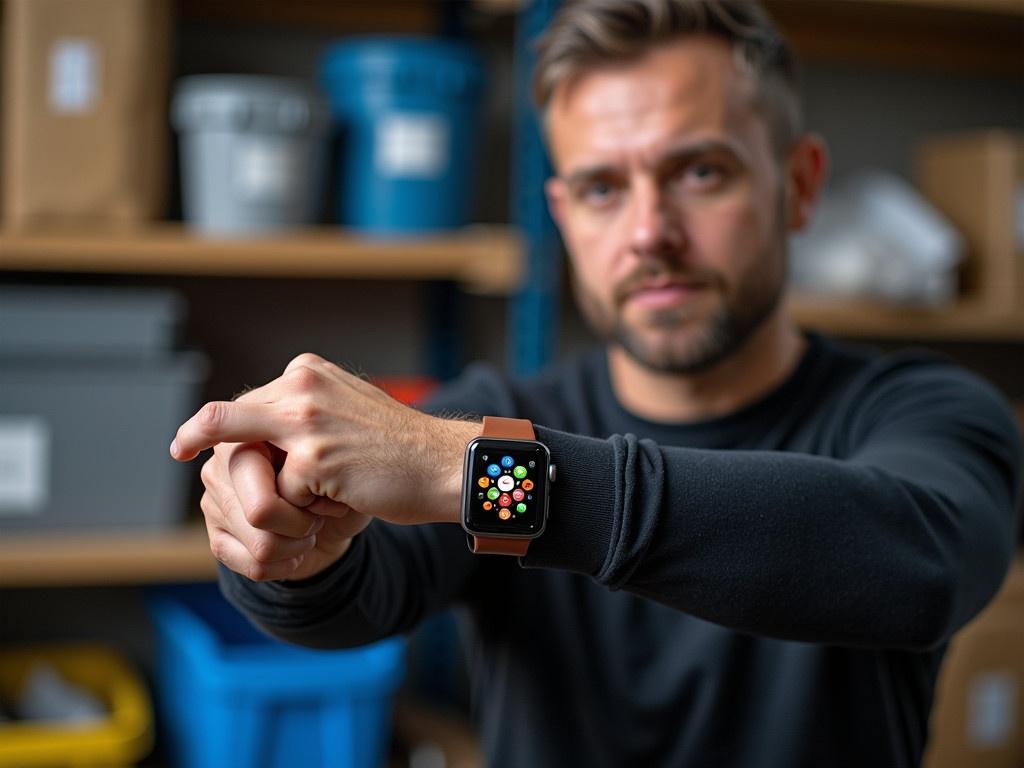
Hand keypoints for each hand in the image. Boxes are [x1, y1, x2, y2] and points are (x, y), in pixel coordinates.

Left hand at [172, 352, 476, 528]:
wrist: (441, 462)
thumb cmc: (399, 445)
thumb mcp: (347, 407)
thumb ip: (306, 408)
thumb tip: (262, 420)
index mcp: (309, 372)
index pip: (248, 399)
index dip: (219, 424)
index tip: (189, 437)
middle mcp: (302, 386)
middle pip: (227, 417)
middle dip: (199, 437)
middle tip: (178, 448)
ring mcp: (305, 420)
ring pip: (249, 461)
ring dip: (275, 490)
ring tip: (324, 493)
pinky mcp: (313, 458)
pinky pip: (285, 493)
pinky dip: (308, 507)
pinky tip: (345, 497)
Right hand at [196, 439, 370, 581]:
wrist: (337, 512)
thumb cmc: (340, 477)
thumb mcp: (340, 463)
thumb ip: (315, 461)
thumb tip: (294, 484)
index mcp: (250, 431)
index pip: (260, 481)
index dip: (288, 498)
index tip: (314, 497)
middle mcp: (222, 462)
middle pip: (261, 512)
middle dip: (301, 522)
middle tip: (317, 511)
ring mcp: (214, 499)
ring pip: (261, 544)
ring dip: (297, 543)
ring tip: (308, 525)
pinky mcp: (217, 535)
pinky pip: (255, 565)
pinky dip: (287, 562)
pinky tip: (295, 548)